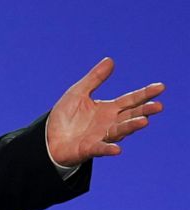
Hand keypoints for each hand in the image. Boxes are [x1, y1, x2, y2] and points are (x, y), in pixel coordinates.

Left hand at [47, 57, 163, 166]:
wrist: (49, 137)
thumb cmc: (66, 116)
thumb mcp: (78, 92)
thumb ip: (95, 78)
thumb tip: (110, 60)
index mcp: (109, 109)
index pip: (131, 100)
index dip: (145, 94)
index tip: (161, 87)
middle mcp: (109, 123)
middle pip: (130, 115)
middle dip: (144, 111)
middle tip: (158, 106)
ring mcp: (101, 136)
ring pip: (119, 131)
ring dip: (131, 127)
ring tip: (144, 121)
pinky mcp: (89, 149)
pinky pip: (101, 149)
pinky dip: (109, 148)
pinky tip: (117, 149)